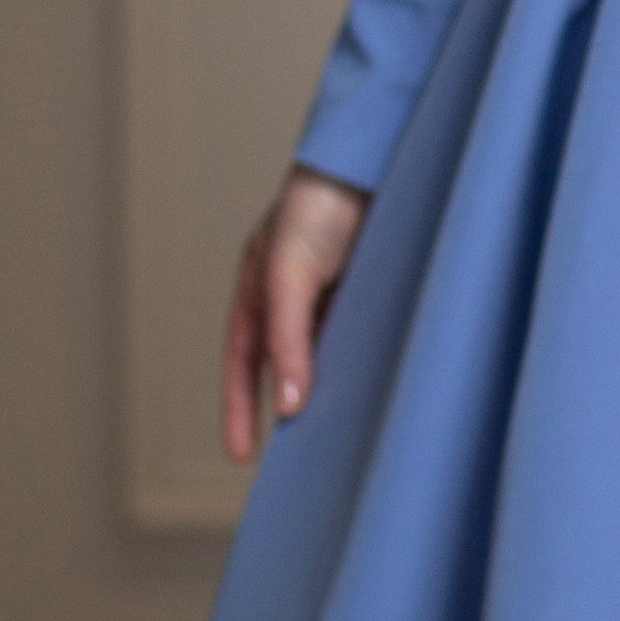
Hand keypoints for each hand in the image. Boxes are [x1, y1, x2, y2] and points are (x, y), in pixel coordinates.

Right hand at [221, 168, 370, 461]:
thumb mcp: (288, 274)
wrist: (373, 160)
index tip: (239, 455)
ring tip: (341, 438)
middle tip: (296, 460)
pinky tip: (381, 391)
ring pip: (329, 357)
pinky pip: (367, 339)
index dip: (238, 408)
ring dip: (333, 391)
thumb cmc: (317, 205)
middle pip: (285, 366)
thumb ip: (287, 338)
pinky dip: (369, 366)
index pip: (241, 362)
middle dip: (287, 408)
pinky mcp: (375, 293)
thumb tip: (288, 403)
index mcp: (259, 291)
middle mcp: (295, 298)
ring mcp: (336, 297)